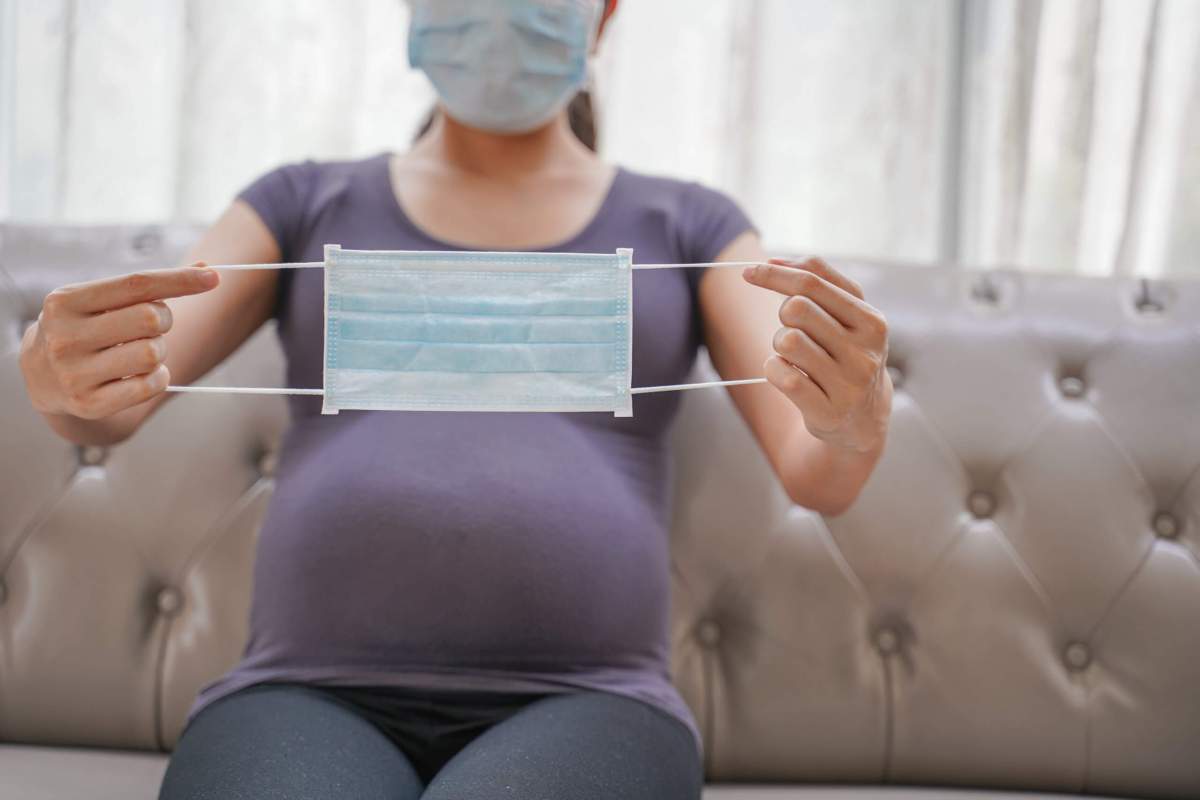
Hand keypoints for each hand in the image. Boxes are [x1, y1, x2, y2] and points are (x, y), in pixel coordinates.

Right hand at [19, 264, 218, 419]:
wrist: (41, 379)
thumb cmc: (84, 330)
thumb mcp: (100, 302)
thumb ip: (147, 286)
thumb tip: (207, 268)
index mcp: (66, 301)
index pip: (136, 284)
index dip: (179, 280)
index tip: (215, 278)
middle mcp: (65, 336)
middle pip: (150, 318)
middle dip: (163, 320)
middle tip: (150, 327)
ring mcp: (74, 373)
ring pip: (153, 353)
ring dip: (159, 351)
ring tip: (137, 352)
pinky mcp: (88, 403)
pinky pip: (151, 385)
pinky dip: (158, 377)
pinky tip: (139, 375)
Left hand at [743, 257, 890, 453]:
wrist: (862, 419)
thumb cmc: (846, 355)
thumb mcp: (848, 317)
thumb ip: (819, 281)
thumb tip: (771, 262)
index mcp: (872, 322)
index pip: (813, 283)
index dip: (774, 275)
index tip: (748, 272)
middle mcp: (866, 353)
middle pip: (796, 308)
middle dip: (784, 315)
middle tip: (794, 330)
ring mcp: (849, 385)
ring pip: (787, 341)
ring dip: (779, 345)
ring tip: (796, 357)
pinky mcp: (828, 411)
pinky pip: (780, 375)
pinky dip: (774, 370)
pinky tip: (789, 376)